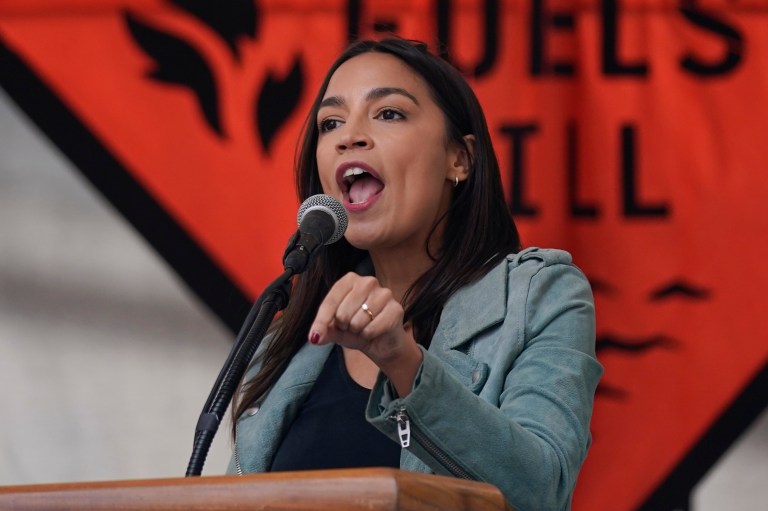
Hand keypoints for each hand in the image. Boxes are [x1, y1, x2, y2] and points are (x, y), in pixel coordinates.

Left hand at [308, 272, 422, 394]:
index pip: (330, 301)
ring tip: (364, 327)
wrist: (381, 342)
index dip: (321, 321)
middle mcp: (368, 282)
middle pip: (342, 313)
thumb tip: (315, 338)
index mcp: (350, 280)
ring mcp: (384, 293)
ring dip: (358, 331)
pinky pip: (372, 328)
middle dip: (344, 326)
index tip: (314, 337)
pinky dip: (369, 335)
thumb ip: (324, 331)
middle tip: (352, 326)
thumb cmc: (356, 329)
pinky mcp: (396, 309)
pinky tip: (374, 332)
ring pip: (357, 321)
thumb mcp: (336, 330)